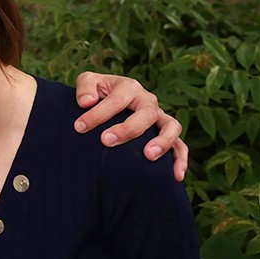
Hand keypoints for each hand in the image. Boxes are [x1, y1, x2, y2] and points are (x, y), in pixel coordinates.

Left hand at [73, 72, 187, 181]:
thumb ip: (85, 87)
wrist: (108, 97)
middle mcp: (147, 100)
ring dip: (162, 141)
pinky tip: (175, 176)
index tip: (79, 127)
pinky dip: (180, 159)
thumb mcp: (88, 81)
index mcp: (128, 87)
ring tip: (148, 156)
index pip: (116, 100)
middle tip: (105, 140)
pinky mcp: (165, 134)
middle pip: (147, 113)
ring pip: (171, 126)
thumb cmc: (97, 92)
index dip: (97, 114)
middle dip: (127, 128)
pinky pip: (180, 146)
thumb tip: (86, 102)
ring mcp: (159, 117)